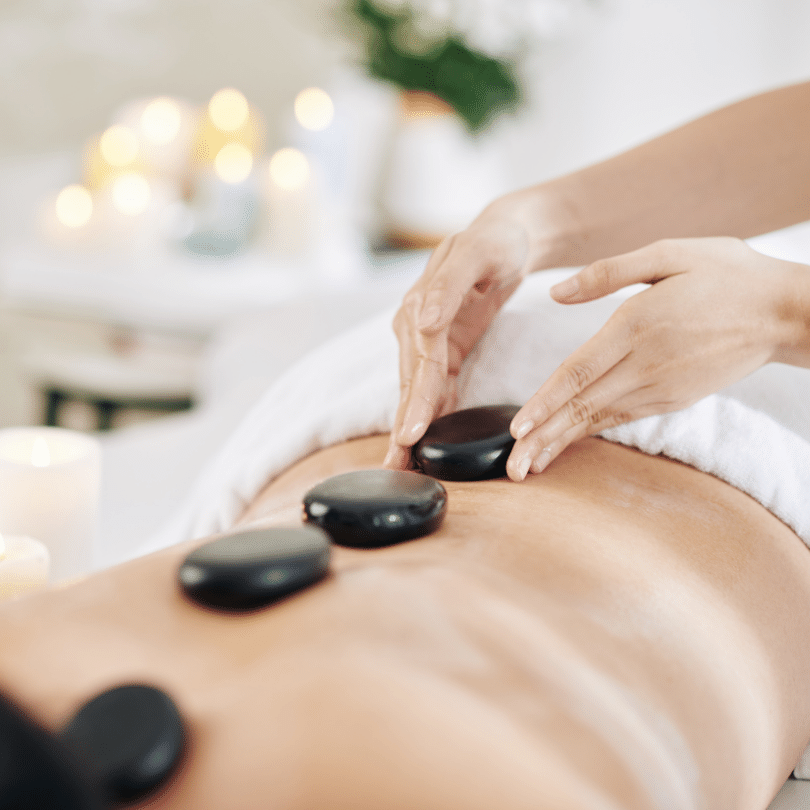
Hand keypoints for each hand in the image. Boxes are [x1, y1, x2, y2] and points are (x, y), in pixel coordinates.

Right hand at [384, 196, 535, 467]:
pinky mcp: (442, 349)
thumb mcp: (474, 253)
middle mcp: (416, 325)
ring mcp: (426, 339)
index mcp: (420, 305)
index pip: (419, 362)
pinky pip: (431, 386)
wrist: (506, 236)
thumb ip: (447, 286)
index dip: (414, 400)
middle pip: (410, 383)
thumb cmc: (494, 241)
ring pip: (415, 390)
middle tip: (396, 465)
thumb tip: (422, 322)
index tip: (409, 434)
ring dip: (407, 426)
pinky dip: (425, 413)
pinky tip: (420, 441)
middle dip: (402, 425)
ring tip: (399, 465)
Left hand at [505, 237, 802, 480]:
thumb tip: (555, 291)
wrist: (784, 313)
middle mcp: (645, 365)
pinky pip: (621, 418)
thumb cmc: (726, 274)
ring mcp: (661, 388)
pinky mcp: (672, 399)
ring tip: (528, 466)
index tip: (517, 429)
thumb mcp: (669, 253)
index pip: (579, 373)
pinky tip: (566, 442)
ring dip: (561, 444)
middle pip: (583, 407)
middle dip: (543, 440)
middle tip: (512, 469)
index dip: (545, 403)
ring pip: (599, 419)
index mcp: (637, 326)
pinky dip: (589, 433)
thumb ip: (607, 272)